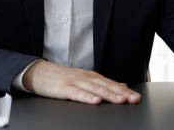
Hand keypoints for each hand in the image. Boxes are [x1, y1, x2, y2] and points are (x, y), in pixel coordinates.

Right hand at [22, 60, 140, 104]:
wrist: (38, 72)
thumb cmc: (60, 78)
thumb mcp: (82, 79)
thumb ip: (101, 83)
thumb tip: (120, 86)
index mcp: (90, 76)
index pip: (110, 83)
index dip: (124, 90)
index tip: (136, 97)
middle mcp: (84, 77)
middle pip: (105, 85)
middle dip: (121, 93)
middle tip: (133, 99)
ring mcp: (74, 81)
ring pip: (94, 89)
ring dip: (108, 94)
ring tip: (120, 100)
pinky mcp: (63, 88)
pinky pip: (77, 93)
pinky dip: (87, 97)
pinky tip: (96, 102)